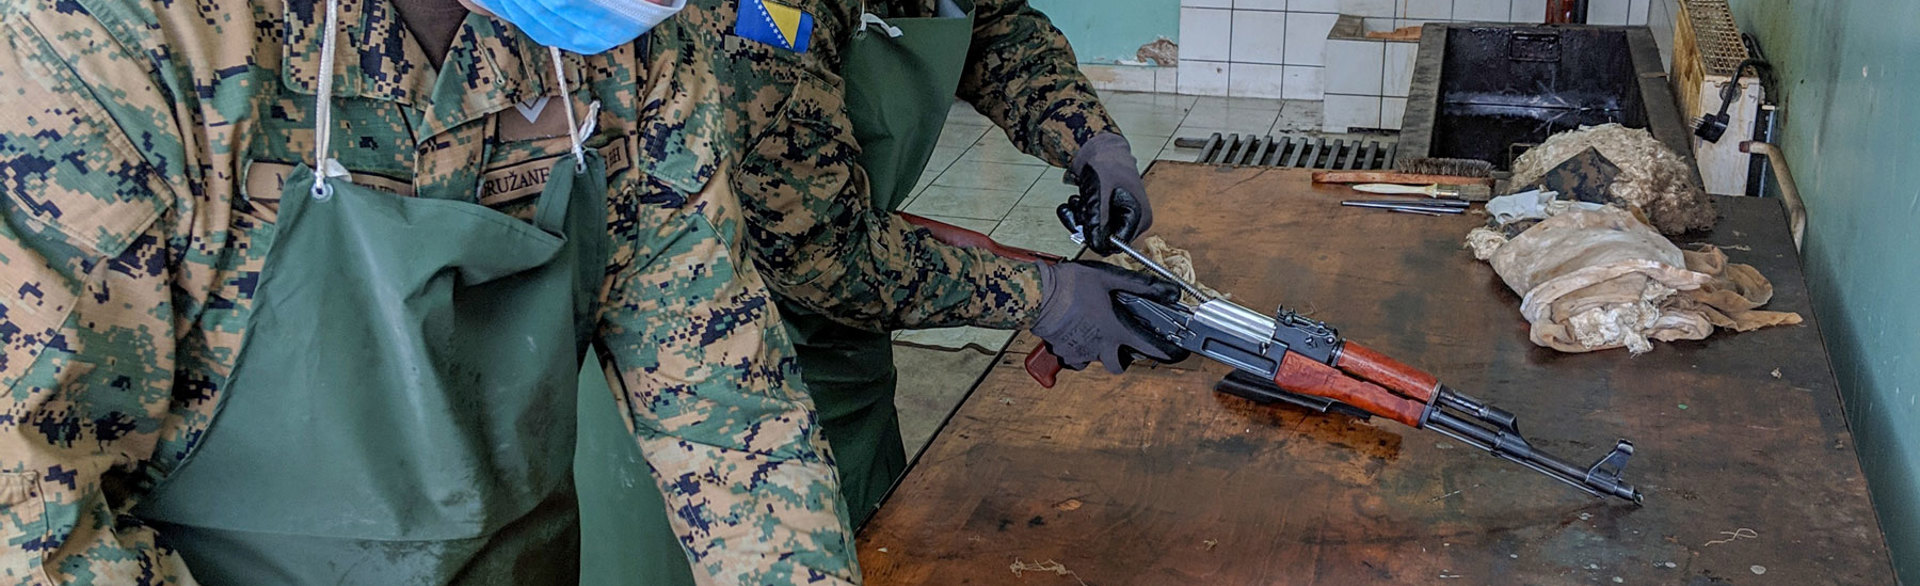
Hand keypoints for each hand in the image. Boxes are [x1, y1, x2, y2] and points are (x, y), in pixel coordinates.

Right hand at [1030, 260, 1188, 373]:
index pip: (1147, 348)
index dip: (1164, 352)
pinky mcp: (1061, 352)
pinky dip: (1078, 349)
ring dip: (1098, 351)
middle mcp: (1098, 346)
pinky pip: (1075, 358)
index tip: (1172, 354)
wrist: (1036, 293)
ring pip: (1095, 361)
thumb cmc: (1069, 285)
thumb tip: (1166, 289)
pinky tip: (1075, 332)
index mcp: (1113, 330)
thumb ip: (1138, 284)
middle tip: (1119, 341)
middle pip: (1118, 366)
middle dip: (1122, 358)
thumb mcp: (1107, 277)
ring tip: (1092, 330)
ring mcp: (1079, 352)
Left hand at [1060, 132, 1150, 254]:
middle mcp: (1135, 221)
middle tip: (1079, 207)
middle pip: (1105, 239)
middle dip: (1087, 224)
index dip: (1098, 236)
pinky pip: (1092, 223)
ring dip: (1081, 218)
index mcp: (1141, 217)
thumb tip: (1096, 244)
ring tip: (1077, 200)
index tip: (1085, 224)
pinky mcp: (1111, 214)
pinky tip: (1076, 200)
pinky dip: (1080, 214)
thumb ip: (1098, 222)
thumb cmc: (1107, 165)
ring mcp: (1122, 217)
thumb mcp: (1100, 196)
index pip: (1118, 243)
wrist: (1100, 149)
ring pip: (1096, 232)